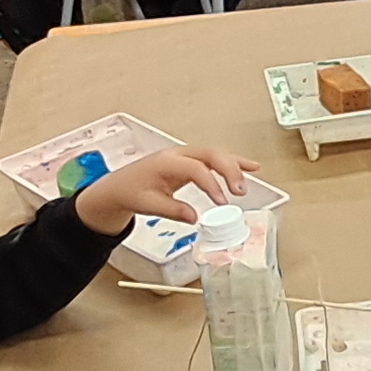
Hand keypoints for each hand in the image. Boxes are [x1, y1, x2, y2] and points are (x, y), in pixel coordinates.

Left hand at [73, 146, 259, 235]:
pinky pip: (214, 158)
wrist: (119, 186)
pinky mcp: (189, 161)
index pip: (195, 168)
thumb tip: (194, 217)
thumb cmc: (131, 191)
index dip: (211, 184)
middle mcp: (177, 155)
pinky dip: (232, 162)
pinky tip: (250, 167)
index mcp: (166, 162)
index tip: (222, 201)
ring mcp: (184, 156)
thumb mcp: (147, 205)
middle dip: (229, 169)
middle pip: (210, 154)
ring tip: (252, 175)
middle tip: (240, 190)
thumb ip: (171, 210)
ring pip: (215, 153)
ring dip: (234, 164)